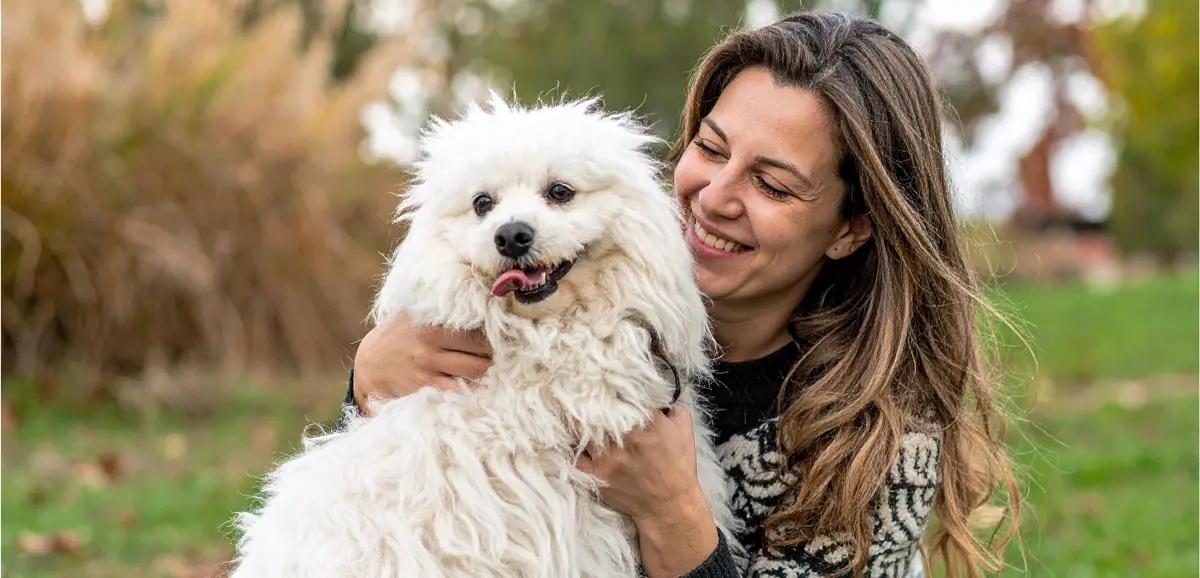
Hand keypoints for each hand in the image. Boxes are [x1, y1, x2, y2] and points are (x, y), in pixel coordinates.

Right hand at [352, 311, 492, 412]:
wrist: (370, 364)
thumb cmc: (398, 334)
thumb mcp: (413, 313)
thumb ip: (438, 305)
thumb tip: (473, 295)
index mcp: (432, 322)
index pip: (476, 327)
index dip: (495, 333)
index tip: (505, 335)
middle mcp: (431, 343)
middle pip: (482, 350)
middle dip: (495, 353)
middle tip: (504, 353)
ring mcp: (429, 367)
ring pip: (476, 370)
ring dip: (488, 371)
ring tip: (493, 367)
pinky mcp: (426, 386)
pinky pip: (460, 389)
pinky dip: (474, 388)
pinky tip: (480, 385)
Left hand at [577, 406, 718, 576]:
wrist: (670, 505)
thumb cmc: (678, 466)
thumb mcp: (684, 429)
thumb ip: (673, 406)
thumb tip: (661, 393)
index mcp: (647, 422)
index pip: (621, 395)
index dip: (611, 390)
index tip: (604, 388)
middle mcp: (625, 437)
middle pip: (596, 410)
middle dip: (589, 402)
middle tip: (582, 396)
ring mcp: (608, 457)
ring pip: (582, 432)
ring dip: (579, 424)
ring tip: (576, 417)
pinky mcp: (598, 475)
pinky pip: (578, 459)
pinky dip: (578, 451)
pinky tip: (581, 446)